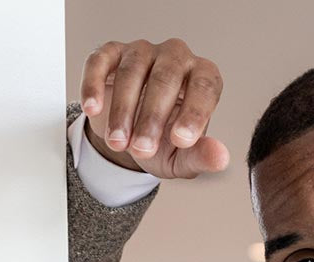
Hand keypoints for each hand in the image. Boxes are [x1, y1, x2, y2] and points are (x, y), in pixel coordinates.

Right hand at [79, 38, 229, 177]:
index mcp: (203, 78)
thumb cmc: (165, 143)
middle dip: (151, 118)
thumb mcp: (185, 158)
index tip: (181, 140)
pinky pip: (100, 62)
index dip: (194, 113)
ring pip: (133, 71)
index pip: (205, 87)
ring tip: (119, 142)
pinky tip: (94, 109)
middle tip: (142, 149)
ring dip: (123, 110)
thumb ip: (202, 156)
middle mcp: (176, 58)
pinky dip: (94, 85)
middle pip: (166, 78)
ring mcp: (143, 52)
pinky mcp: (111, 53)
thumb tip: (220, 157)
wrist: (133, 139)